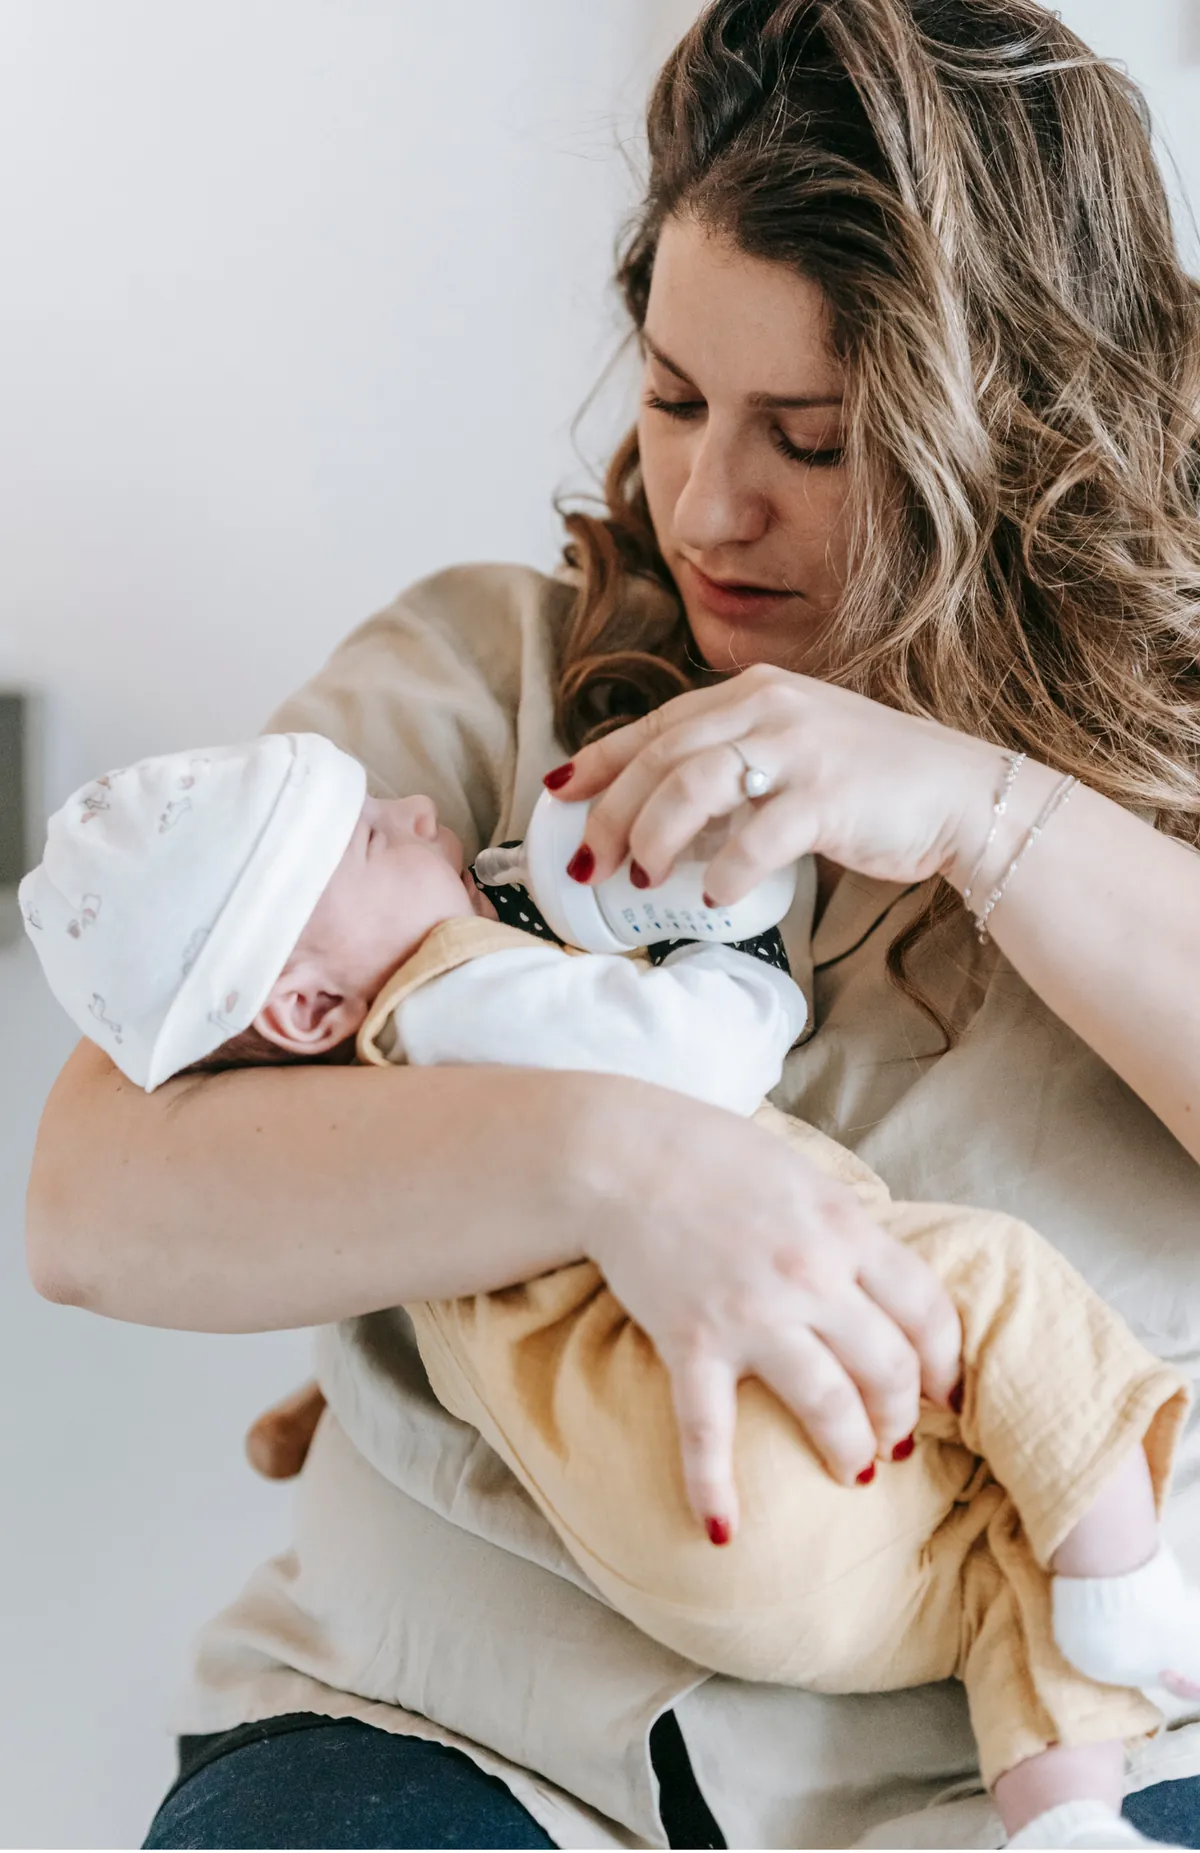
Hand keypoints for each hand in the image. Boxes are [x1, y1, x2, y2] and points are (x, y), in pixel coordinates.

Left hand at [549, 664, 1007, 902]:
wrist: (961, 795)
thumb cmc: (869, 785)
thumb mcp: (791, 750)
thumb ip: (731, 764)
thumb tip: (658, 816)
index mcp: (752, 692)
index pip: (655, 724)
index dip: (599, 760)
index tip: (556, 795)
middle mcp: (769, 707)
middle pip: (660, 756)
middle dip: (612, 813)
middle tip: (590, 862)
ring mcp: (800, 748)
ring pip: (693, 785)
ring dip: (655, 836)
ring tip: (642, 878)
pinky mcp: (829, 796)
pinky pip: (757, 836)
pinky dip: (725, 871)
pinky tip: (713, 896)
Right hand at [582, 1095, 961, 1537]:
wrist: (617, 1153)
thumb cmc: (711, 1155)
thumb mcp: (804, 1176)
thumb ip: (847, 1226)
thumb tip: (885, 1276)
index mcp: (845, 1229)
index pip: (928, 1310)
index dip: (946, 1362)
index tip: (945, 1393)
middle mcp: (811, 1276)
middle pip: (889, 1368)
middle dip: (902, 1416)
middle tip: (897, 1439)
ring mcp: (752, 1315)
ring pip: (829, 1406)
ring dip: (851, 1451)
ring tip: (855, 1473)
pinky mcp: (691, 1342)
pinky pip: (708, 1432)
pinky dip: (713, 1488)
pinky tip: (723, 1532)